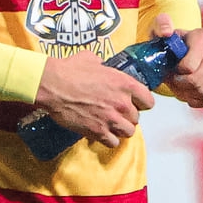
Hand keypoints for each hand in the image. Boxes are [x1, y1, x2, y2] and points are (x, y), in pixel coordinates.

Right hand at [33, 50, 153, 148]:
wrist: (53, 86)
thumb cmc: (70, 70)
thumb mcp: (92, 59)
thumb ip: (103, 65)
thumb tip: (102, 66)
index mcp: (125, 84)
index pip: (149, 101)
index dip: (141, 103)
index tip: (134, 103)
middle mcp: (122, 103)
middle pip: (136, 118)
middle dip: (127, 116)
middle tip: (115, 113)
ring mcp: (111, 119)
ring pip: (128, 132)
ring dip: (120, 129)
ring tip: (110, 124)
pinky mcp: (98, 132)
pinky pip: (113, 142)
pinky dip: (108, 139)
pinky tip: (101, 132)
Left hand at [152, 14, 202, 107]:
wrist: (180, 52)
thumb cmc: (167, 42)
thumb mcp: (158, 30)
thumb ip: (160, 26)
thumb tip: (167, 32)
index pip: (189, 66)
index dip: (176, 73)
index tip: (170, 68)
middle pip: (197, 81)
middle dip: (180, 85)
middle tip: (171, 81)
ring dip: (186, 94)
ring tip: (178, 86)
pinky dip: (196, 100)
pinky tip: (188, 92)